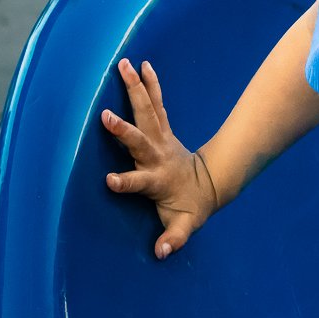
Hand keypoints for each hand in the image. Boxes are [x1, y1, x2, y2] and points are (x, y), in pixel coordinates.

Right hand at [102, 58, 217, 260]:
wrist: (211, 185)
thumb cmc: (191, 207)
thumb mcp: (184, 226)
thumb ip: (173, 239)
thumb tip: (161, 253)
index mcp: (158, 181)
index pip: (139, 182)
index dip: (126, 182)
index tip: (110, 180)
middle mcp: (157, 156)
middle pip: (139, 141)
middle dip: (123, 131)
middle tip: (106, 115)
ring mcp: (161, 140)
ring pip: (147, 112)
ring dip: (135, 90)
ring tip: (124, 65)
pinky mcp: (163, 129)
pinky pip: (156, 103)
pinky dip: (150, 84)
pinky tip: (143, 64)